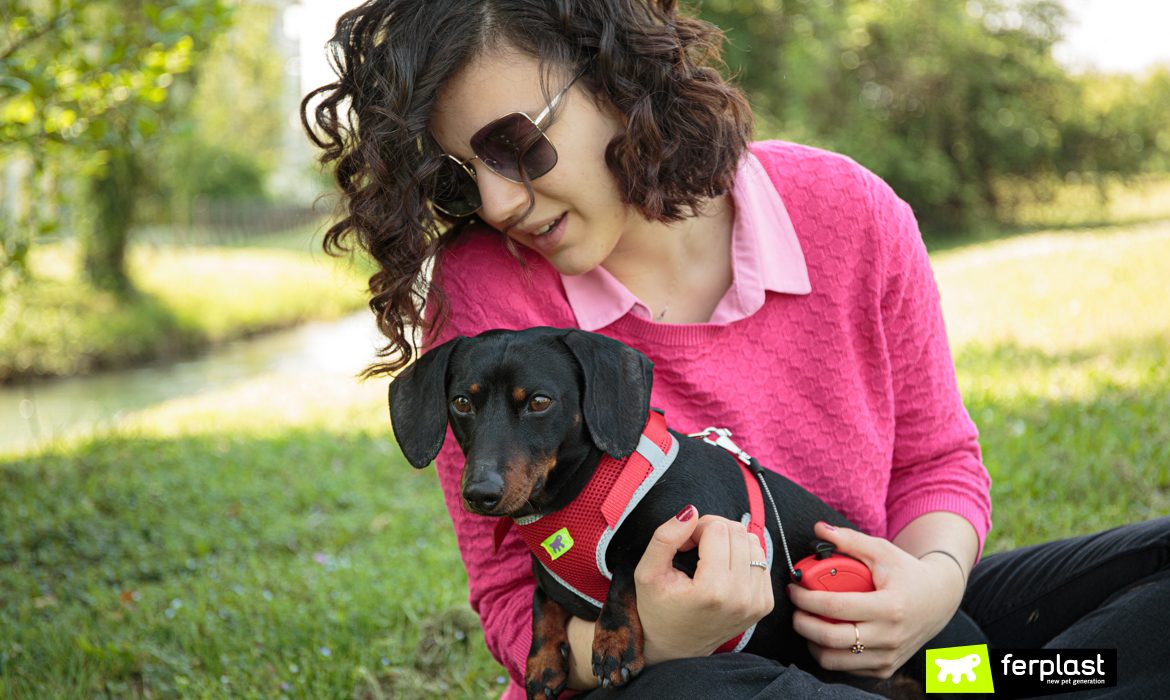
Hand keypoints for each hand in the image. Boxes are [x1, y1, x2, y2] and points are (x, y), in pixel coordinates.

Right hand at [632, 505, 773, 664]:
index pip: (717, 529)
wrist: (676, 648)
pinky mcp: (765, 604)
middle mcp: (741, 597)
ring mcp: (757, 602)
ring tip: (709, 559)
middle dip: (713, 532)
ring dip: (730, 542)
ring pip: (753, 542)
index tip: (683, 546)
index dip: (695, 529)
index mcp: (712, 590)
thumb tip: (691, 511)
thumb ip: (665, 538)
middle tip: (695, 549)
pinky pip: (761, 559)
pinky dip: (742, 557)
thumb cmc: (658, 609)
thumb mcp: (647, 573)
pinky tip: (723, 570)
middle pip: (737, 532)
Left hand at [787, 521, 964, 677]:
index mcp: (889, 606)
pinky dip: (828, 653)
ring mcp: (888, 656)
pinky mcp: (885, 668)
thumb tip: (818, 528)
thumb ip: (850, 540)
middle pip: (830, 638)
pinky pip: (846, 668)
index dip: (806, 598)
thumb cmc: (907, 573)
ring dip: (811, 641)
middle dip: (802, 623)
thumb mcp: (882, 551)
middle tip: (795, 608)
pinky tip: (825, 634)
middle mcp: (889, 636)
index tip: (794, 588)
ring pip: (834, 660)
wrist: (939, 600)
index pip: (835, 607)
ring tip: (807, 622)